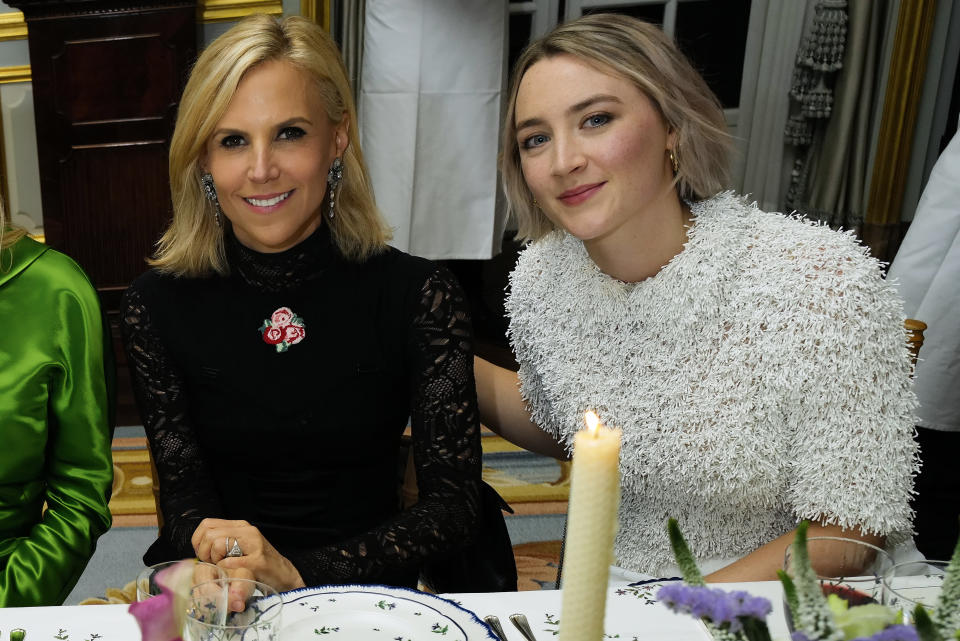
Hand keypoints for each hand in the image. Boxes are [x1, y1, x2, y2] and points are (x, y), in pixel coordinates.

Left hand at [191, 518, 305, 605]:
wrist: (283, 574)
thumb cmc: (258, 563)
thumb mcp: (240, 546)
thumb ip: (223, 540)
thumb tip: (199, 545)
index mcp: (240, 526)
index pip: (207, 524)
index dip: (198, 540)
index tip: (203, 554)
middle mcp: (247, 530)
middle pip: (210, 534)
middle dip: (204, 552)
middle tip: (211, 563)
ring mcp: (253, 544)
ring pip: (217, 544)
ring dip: (214, 560)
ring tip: (222, 566)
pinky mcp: (257, 560)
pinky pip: (228, 562)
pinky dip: (225, 569)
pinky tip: (231, 572)